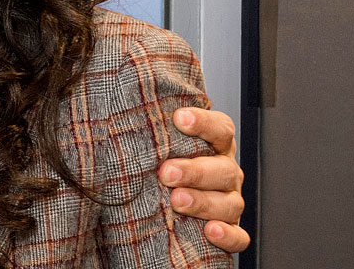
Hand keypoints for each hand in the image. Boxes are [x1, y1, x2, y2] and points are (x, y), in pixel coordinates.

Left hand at [159, 107, 249, 252]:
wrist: (162, 198)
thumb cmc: (158, 164)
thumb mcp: (156, 146)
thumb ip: (149, 133)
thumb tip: (116, 116)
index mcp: (214, 145)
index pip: (220, 129)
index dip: (203, 123)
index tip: (179, 118)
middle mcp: (225, 172)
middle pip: (223, 169)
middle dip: (195, 171)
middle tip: (166, 172)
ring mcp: (229, 202)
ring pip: (229, 203)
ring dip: (203, 202)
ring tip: (177, 201)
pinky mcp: (230, 230)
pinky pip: (238, 237)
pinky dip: (227, 236)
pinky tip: (210, 231)